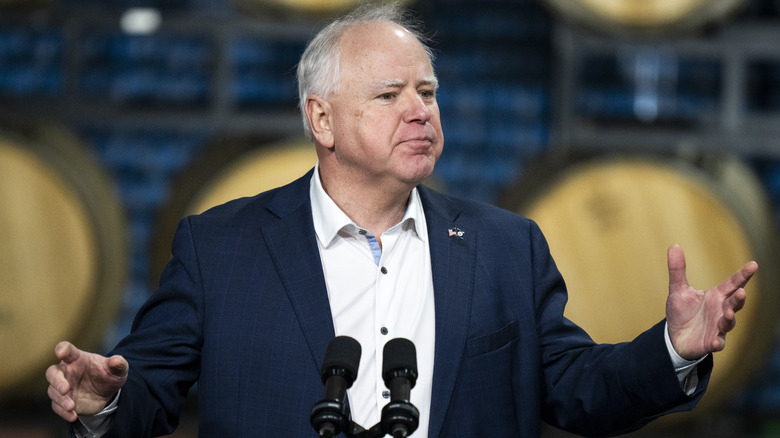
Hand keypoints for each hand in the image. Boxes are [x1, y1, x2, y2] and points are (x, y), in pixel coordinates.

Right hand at [45, 341, 127, 421]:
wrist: (108, 393)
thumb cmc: (109, 375)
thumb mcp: (118, 369)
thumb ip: (118, 364)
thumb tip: (117, 361)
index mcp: (77, 358)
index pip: (67, 350)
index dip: (62, 349)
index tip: (61, 352)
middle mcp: (67, 371)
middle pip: (52, 373)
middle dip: (56, 381)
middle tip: (65, 389)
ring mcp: (63, 387)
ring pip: (53, 391)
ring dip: (61, 399)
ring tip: (72, 406)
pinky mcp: (63, 401)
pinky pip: (57, 406)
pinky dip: (63, 412)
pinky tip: (73, 416)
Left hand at [665, 244, 756, 359]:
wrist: (675, 337)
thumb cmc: (681, 312)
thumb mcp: (677, 290)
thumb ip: (677, 270)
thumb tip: (674, 245)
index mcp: (716, 296)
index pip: (732, 283)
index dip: (743, 275)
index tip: (754, 264)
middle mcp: (720, 311)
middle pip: (734, 303)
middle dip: (739, 298)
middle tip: (741, 292)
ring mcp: (718, 328)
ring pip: (728, 323)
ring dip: (730, 319)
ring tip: (728, 314)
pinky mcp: (710, 343)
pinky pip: (717, 343)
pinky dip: (718, 342)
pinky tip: (716, 342)